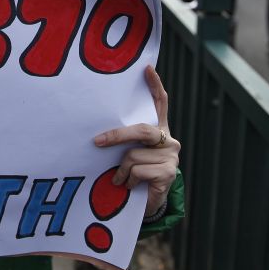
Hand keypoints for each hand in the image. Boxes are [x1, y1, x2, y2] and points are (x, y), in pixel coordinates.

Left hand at [94, 66, 179, 215]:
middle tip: (97, 142)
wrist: (146, 201)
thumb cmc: (133, 172)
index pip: (160, 102)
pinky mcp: (169, 173)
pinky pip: (138, 171)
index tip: (147, 67)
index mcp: (158, 129)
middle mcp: (168, 139)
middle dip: (117, 136)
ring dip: (121, 169)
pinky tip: (129, 185)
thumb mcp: (128, 151)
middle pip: (142, 130)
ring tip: (120, 178)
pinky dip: (127, 179)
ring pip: (134, 155)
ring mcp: (171, 156)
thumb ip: (125, 138)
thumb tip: (99, 132)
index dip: (154, 85)